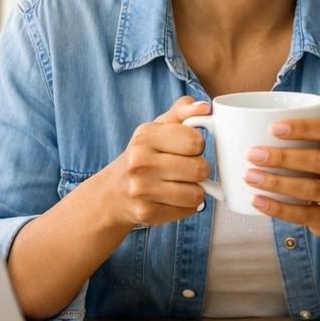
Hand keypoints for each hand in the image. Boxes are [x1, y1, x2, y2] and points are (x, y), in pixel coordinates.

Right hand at [101, 96, 210, 228]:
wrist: (114, 192)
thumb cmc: (145, 154)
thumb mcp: (159, 126)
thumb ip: (183, 110)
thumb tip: (205, 107)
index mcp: (145, 136)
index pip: (195, 141)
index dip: (198, 145)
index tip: (188, 147)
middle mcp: (139, 163)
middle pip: (200, 169)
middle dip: (200, 169)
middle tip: (187, 168)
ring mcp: (141, 190)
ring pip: (197, 193)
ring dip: (196, 189)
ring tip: (182, 183)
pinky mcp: (147, 213)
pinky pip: (189, 210)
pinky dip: (187, 205)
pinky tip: (173, 198)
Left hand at [242, 118, 319, 238]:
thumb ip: (301, 139)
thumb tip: (252, 124)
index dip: (303, 128)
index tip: (272, 128)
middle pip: (318, 161)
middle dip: (282, 157)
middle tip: (251, 154)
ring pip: (309, 189)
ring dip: (276, 182)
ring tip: (249, 176)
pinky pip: (303, 215)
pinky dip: (277, 208)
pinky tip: (256, 200)